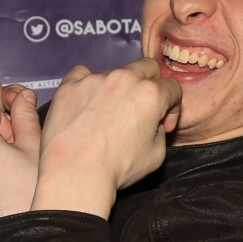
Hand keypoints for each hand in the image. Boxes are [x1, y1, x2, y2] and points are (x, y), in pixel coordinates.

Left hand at [29, 61, 178, 217]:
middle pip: (146, 67)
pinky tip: (85, 104)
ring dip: (116, 89)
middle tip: (139, 109)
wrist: (75, 174)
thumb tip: (152, 122)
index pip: (172, 88)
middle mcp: (124, 79)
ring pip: (113, 73)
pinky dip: (87, 85)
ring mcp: (94, 79)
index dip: (171, 109)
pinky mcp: (69, 85)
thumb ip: (159, 129)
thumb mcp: (157, 154)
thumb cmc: (117, 168)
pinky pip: (81, 74)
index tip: (161, 125)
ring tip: (106, 114)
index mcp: (151, 94)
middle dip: (150, 85)